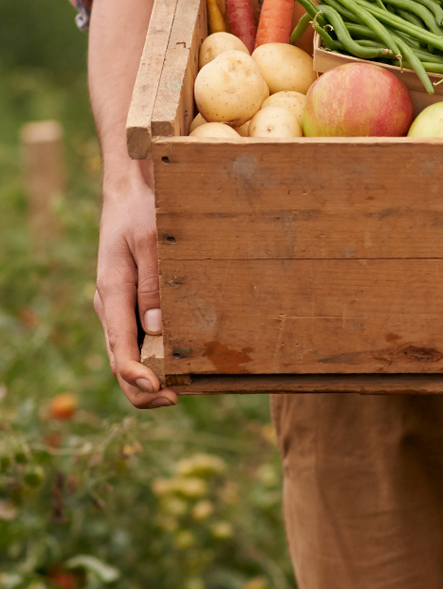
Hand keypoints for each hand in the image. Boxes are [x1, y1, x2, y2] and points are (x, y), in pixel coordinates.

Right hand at [94, 170, 177, 408]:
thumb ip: (153, 285)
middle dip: (145, 388)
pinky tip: (179, 360)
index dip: (138, 378)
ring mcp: (120, 305)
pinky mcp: (132, 300)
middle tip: (177, 398)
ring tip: (184, 388)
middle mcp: (112, 306)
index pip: (119, 350)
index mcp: (112, 294)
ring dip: (151, 374)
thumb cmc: (142, 211)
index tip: (162, 392)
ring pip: (129, 353)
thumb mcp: (150, 241)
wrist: (131, 189)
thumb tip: (157, 330)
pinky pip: (138, 336)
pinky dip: (154, 355)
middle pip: (121, 362)